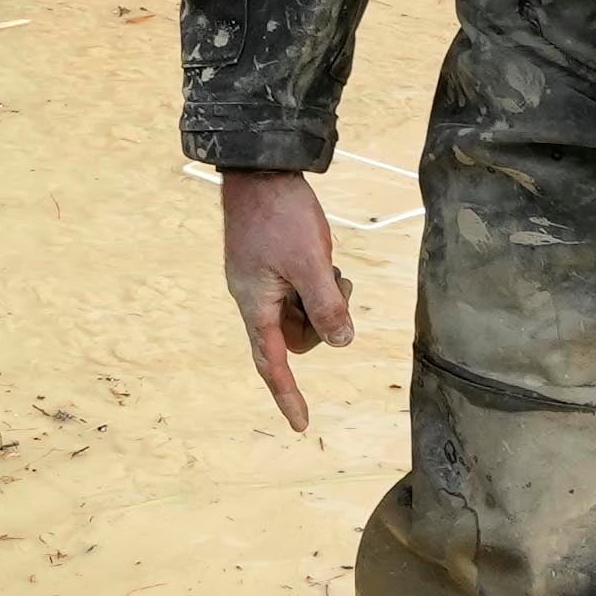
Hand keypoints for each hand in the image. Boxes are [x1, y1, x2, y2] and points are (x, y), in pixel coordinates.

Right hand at [223, 170, 357, 435]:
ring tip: (333, 270)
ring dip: (322, 301)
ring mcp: (260, 281)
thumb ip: (326, 306)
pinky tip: (323, 259)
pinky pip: (297, 291)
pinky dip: (315, 285)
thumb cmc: (280, 215)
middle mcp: (254, 298)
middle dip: (321, 323)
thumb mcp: (311, 263)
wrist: (260, 170)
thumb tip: (341, 343)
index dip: (288, 395)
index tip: (301, 425)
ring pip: (299, 313)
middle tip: (339, 289)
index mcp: (256, 304)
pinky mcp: (269, 265)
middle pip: (293, 337)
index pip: (272, 363)